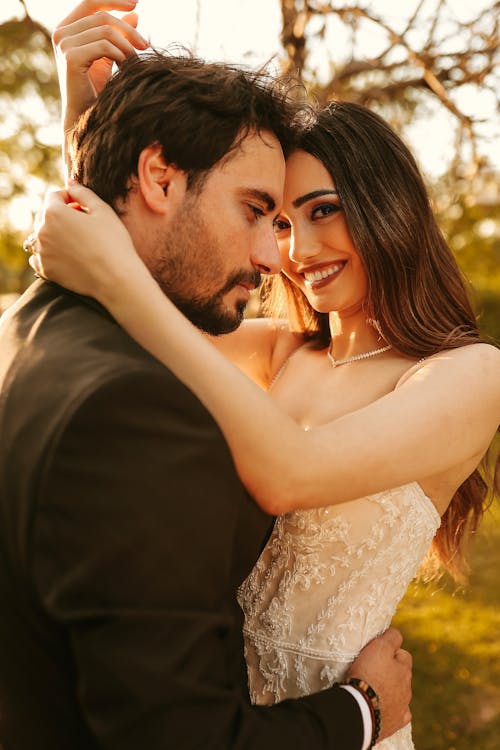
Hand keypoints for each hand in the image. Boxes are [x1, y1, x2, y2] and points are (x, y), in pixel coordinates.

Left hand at [31, 183, 139, 300]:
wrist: (116, 278)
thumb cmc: (113, 242)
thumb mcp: (103, 211)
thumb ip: (83, 193)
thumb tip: (70, 183)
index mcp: (54, 212)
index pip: (53, 196)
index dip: (69, 198)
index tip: (83, 207)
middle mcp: (42, 231)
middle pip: (45, 216)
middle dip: (61, 216)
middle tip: (83, 226)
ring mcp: (42, 252)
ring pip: (41, 236)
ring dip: (54, 235)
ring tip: (75, 242)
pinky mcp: (46, 270)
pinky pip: (37, 258)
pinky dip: (47, 254)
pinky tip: (64, 256)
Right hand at [52, 1, 148, 139]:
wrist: (86, 116)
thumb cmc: (97, 88)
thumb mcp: (111, 56)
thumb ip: (119, 34)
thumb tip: (135, 13)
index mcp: (67, 28)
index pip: (91, 2)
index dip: (113, 0)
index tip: (136, 2)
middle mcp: (61, 33)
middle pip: (102, 16)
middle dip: (128, 30)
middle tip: (145, 45)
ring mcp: (64, 44)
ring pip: (105, 30)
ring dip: (126, 45)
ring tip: (136, 61)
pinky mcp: (71, 57)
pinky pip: (104, 45)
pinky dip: (120, 54)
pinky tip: (126, 67)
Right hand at [346, 627, 411, 740]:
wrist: (360, 709)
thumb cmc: (368, 674)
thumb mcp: (379, 647)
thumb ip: (391, 637)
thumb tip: (397, 634)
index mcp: (404, 669)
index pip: (403, 654)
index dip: (390, 652)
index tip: (376, 654)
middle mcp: (407, 688)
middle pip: (401, 675)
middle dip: (391, 672)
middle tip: (372, 671)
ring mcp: (403, 706)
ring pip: (399, 693)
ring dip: (390, 690)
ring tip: (372, 689)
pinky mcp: (396, 722)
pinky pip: (398, 713)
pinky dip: (391, 709)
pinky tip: (381, 707)